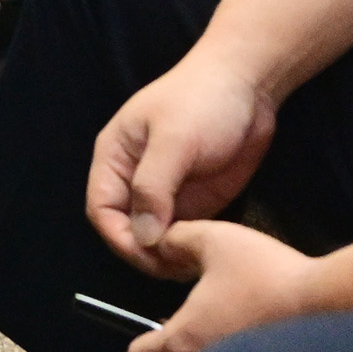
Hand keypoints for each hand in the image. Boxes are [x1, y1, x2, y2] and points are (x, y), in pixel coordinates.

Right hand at [87, 51, 281, 280]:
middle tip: (176, 267)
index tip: (147, 255)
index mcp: (116, 157)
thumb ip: (153, 187)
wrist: (250, 84)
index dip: (119, 237)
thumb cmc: (203, 100)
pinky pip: (183, 234)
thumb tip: (143, 236)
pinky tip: (205, 254)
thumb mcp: (175, 140)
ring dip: (168, 256)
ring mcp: (166, 192)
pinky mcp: (195, 201)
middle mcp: (135, 178)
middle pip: (126, 229)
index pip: (102, 209)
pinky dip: (189, 248)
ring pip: (154, 237)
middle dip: (145, 252)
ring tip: (193, 266)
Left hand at [125, 221, 332, 351]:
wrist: (335, 307)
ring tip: (230, 330)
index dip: (138, 346)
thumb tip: (163, 246)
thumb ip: (179, 240)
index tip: (154, 329)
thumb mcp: (215, 240)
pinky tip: (258, 343)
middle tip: (196, 325)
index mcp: (183, 341)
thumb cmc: (265, 275)